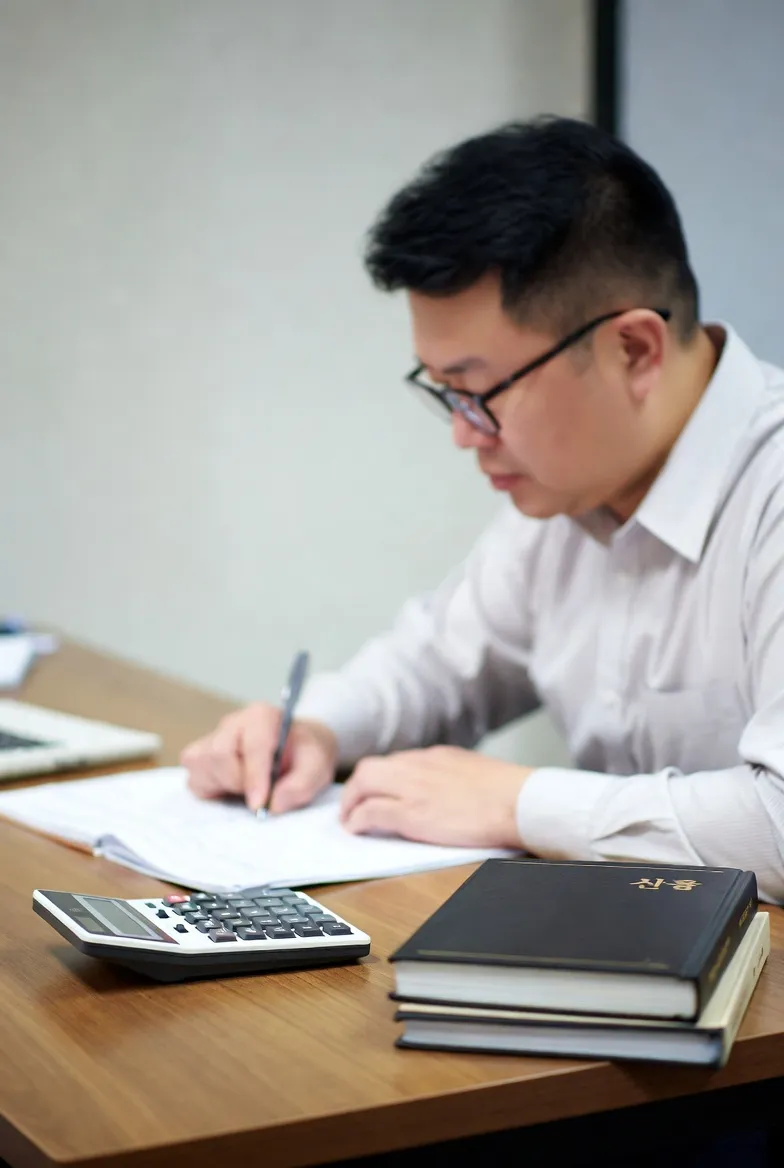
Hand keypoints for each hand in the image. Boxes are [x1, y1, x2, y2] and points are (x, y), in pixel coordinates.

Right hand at [182, 703, 337, 813]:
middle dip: (238, 781)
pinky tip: (233, 789)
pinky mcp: (200, 759)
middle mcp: (232, 724)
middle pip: (218, 754)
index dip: (255, 776)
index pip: (252, 744)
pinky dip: (212, 792)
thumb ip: (302, 784)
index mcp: (262, 717)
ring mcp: (212, 740)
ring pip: (201, 767)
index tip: (260, 803)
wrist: (297, 751)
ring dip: (225, 786)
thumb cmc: (304, 754)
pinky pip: (194, 781)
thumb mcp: (318, 766)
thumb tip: (274, 804)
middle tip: (260, 793)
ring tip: (248, 787)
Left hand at [339, 745, 531, 847]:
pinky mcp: (411, 813)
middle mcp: (419, 766)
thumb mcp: (476, 771)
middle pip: (371, 768)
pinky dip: (358, 820)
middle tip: (352, 807)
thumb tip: (446, 788)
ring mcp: (413, 788)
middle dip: (356, 788)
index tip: (377, 792)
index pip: (396, 762)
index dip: (381, 779)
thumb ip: (453, 775)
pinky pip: (371, 812)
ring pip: (363, 784)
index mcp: (437, 756)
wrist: (520, 803)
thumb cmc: (510, 794)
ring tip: (350, 821)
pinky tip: (357, 830)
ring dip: (351, 803)